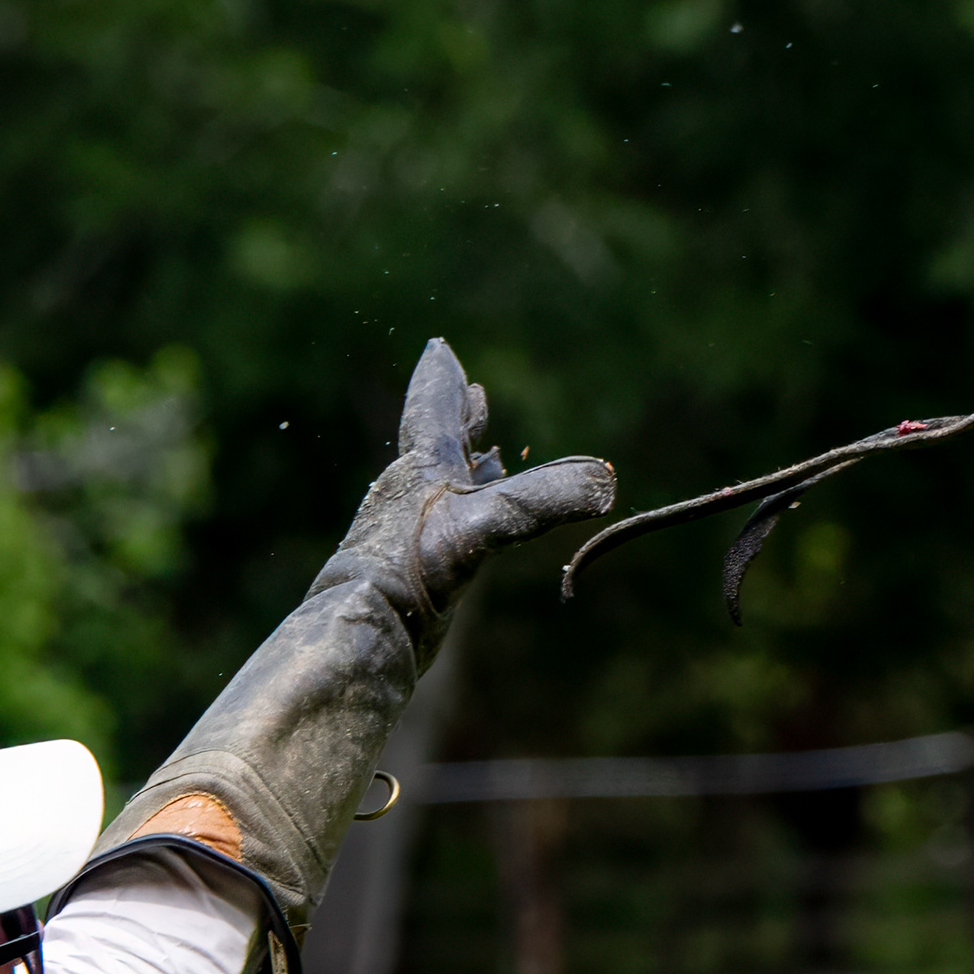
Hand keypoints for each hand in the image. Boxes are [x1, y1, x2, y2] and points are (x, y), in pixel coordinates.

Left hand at [392, 340, 617, 559]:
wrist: (368, 626)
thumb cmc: (411, 568)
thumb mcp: (484, 526)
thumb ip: (541, 501)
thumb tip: (604, 483)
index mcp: (423, 464)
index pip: (432, 408)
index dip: (443, 379)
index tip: (439, 348)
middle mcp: (414, 488)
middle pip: (439, 441)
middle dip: (459, 417)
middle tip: (472, 392)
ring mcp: (414, 527)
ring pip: (446, 483)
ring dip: (466, 465)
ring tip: (487, 454)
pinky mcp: (420, 564)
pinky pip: (451, 524)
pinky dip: (470, 512)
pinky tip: (478, 524)